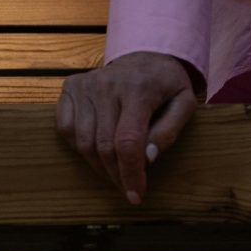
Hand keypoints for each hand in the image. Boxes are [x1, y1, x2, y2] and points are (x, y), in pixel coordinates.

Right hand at [58, 51, 200, 205]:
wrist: (146, 55)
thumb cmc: (167, 84)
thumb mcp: (184, 103)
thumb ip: (169, 130)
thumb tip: (147, 158)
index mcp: (138, 88)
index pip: (128, 141)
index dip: (130, 173)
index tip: (136, 195)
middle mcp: (106, 85)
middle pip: (103, 146)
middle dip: (116, 175)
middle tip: (128, 188)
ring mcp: (85, 85)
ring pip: (82, 142)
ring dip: (98, 166)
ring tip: (116, 172)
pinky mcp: (70, 87)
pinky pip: (66, 129)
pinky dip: (80, 147)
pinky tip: (98, 149)